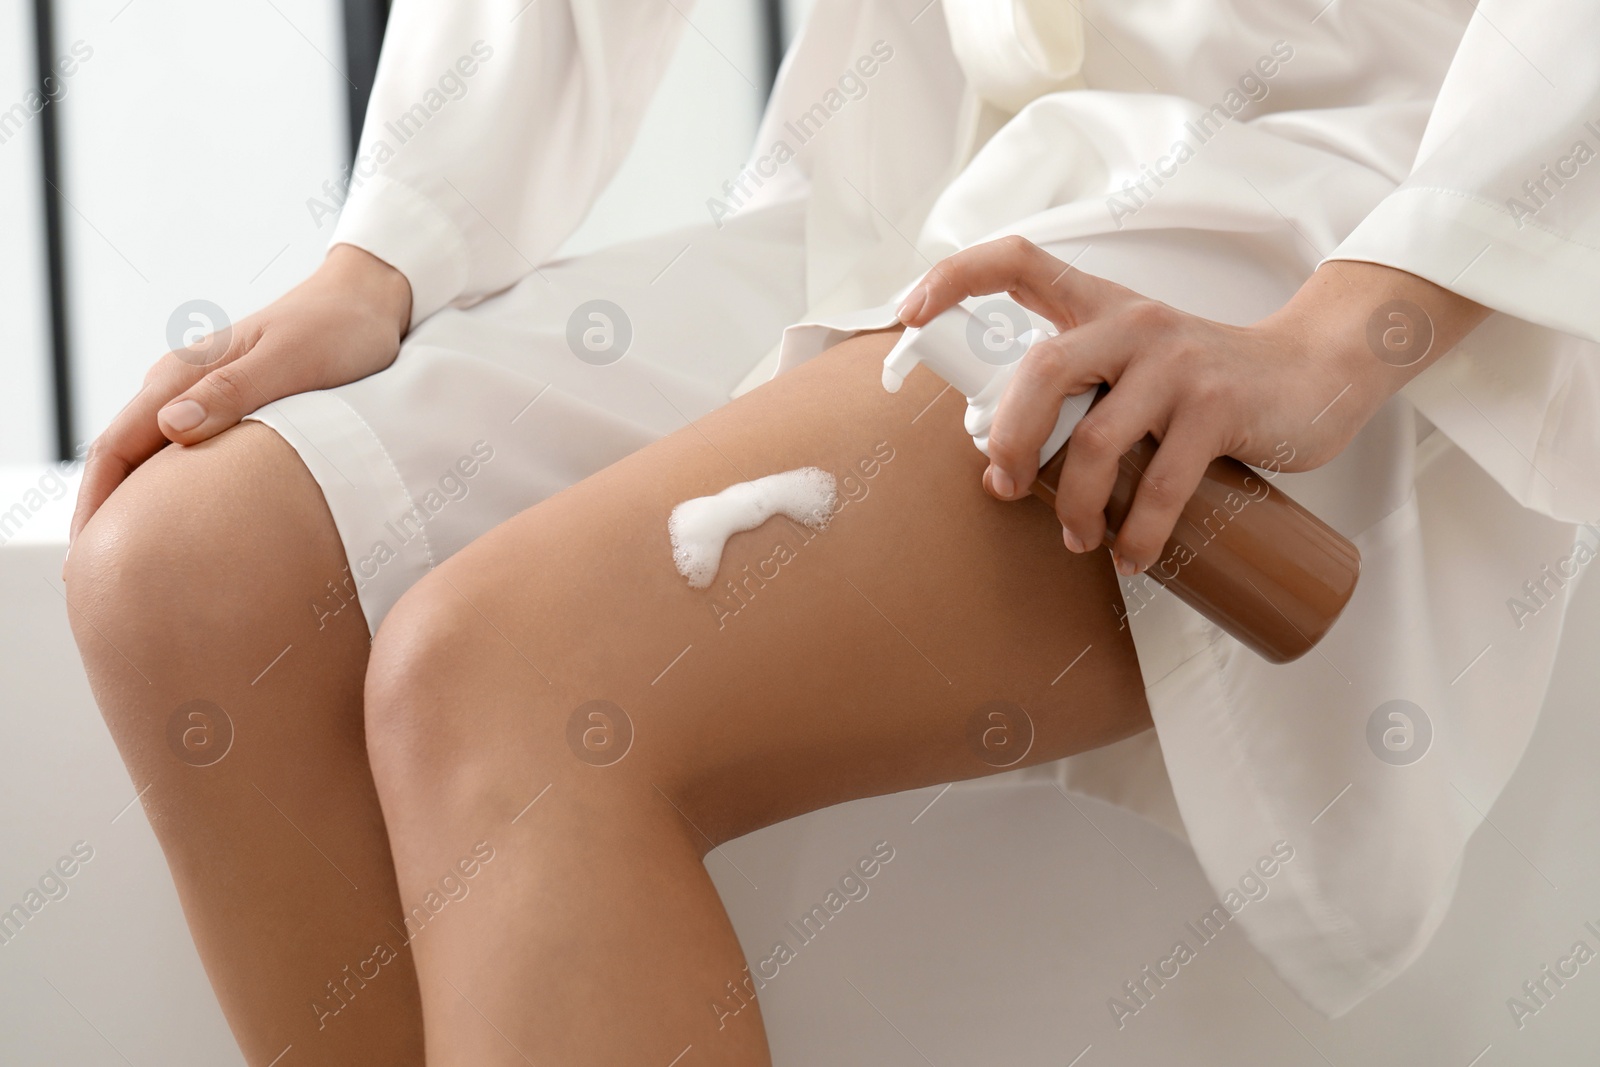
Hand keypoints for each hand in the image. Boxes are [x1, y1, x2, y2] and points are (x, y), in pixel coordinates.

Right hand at [67, 243, 412, 554]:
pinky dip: (173, 490)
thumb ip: (234, 391)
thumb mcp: (292, 360)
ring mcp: (202, 395)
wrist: (368, 300)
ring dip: (136, 505)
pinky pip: (187, 453)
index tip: (89, 556)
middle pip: (124, 458)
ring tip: (133, 560)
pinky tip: (182, 523)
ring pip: (152, 457)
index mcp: (183, 374)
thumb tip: (170, 428)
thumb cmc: (338, 329)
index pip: (116, 446)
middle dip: (106, 515)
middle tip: (97, 578)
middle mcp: (181, 384)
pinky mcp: (230, 406)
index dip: (96, 504)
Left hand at [896, 236, 1489, 575]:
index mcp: (1101, 306)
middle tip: (1004, 486)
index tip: (909, 314)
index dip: (956, 278)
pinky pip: (1161, 484)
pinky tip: (1131, 559)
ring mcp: (1178, 364)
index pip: (1018, 261)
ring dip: (1074, 504)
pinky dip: (1139, 534)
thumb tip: (1004, 464)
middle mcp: (1134, 324)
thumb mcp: (1139, 364)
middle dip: (1008, 439)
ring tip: (1077, 539)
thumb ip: (1082, 392)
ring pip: (1095, 441)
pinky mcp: (1219, 408)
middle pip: (1041, 371)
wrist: (1315, 373)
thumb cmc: (1208, 380)